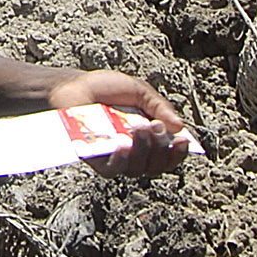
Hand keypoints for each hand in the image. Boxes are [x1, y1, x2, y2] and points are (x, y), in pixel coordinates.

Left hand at [48, 70, 190, 177]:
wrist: (73, 87)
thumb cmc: (105, 89)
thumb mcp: (139, 91)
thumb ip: (159, 107)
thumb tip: (180, 127)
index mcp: (148, 137)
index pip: (170, 155)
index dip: (179, 153)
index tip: (183, 141)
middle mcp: (135, 152)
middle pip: (157, 165)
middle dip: (161, 148)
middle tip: (154, 126)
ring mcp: (116, 158)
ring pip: (138, 169)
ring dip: (144, 150)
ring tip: (139, 128)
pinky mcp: (97, 161)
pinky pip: (114, 169)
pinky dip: (122, 159)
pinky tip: (123, 144)